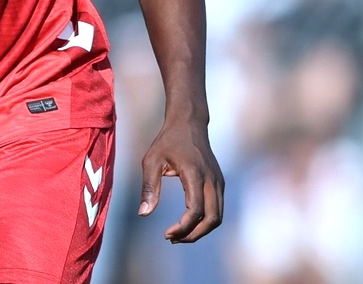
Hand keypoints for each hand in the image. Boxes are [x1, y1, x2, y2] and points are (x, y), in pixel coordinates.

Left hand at [139, 120, 223, 242]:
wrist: (189, 123)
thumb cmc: (167, 141)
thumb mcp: (151, 160)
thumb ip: (149, 187)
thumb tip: (143, 214)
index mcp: (195, 174)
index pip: (195, 211)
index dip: (182, 228)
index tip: (167, 234)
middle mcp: (212, 180)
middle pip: (212, 219)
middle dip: (193, 235)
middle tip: (172, 238)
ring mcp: (218, 181)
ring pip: (218, 217)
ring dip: (200, 231)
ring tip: (179, 235)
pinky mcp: (219, 182)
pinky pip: (217, 209)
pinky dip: (205, 221)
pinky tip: (187, 223)